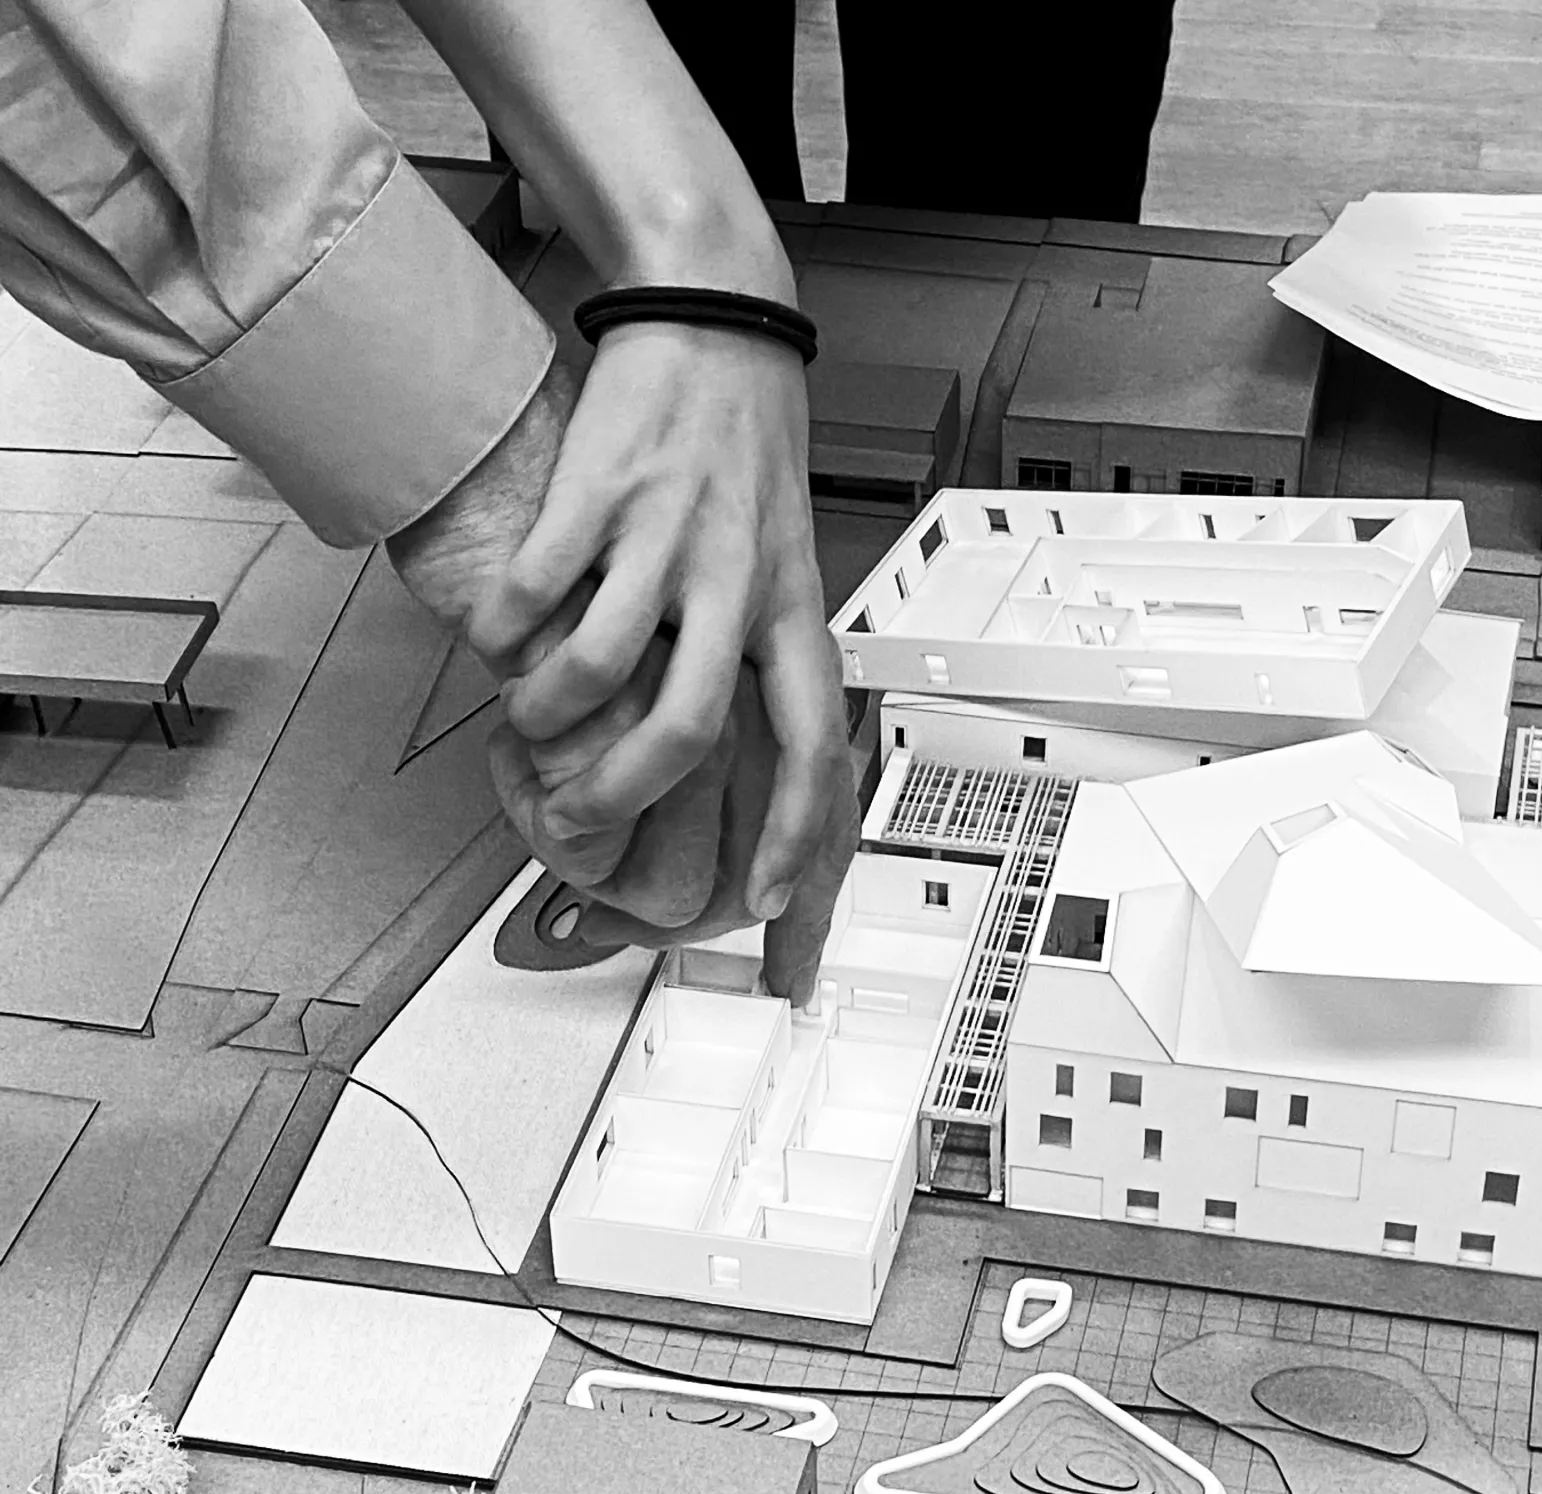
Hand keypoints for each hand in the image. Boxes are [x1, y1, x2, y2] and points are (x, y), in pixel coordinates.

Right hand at [384, 357, 856, 997]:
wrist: (716, 310)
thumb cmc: (747, 438)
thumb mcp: (789, 550)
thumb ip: (767, 640)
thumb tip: (749, 736)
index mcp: (793, 603)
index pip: (811, 742)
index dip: (794, 833)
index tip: (768, 901)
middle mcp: (737, 578)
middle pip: (687, 730)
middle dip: (622, 799)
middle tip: (580, 821)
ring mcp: (667, 535)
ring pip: (600, 667)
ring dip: (546, 716)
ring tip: (524, 719)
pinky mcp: (600, 489)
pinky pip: (538, 589)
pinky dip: (505, 628)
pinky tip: (497, 632)